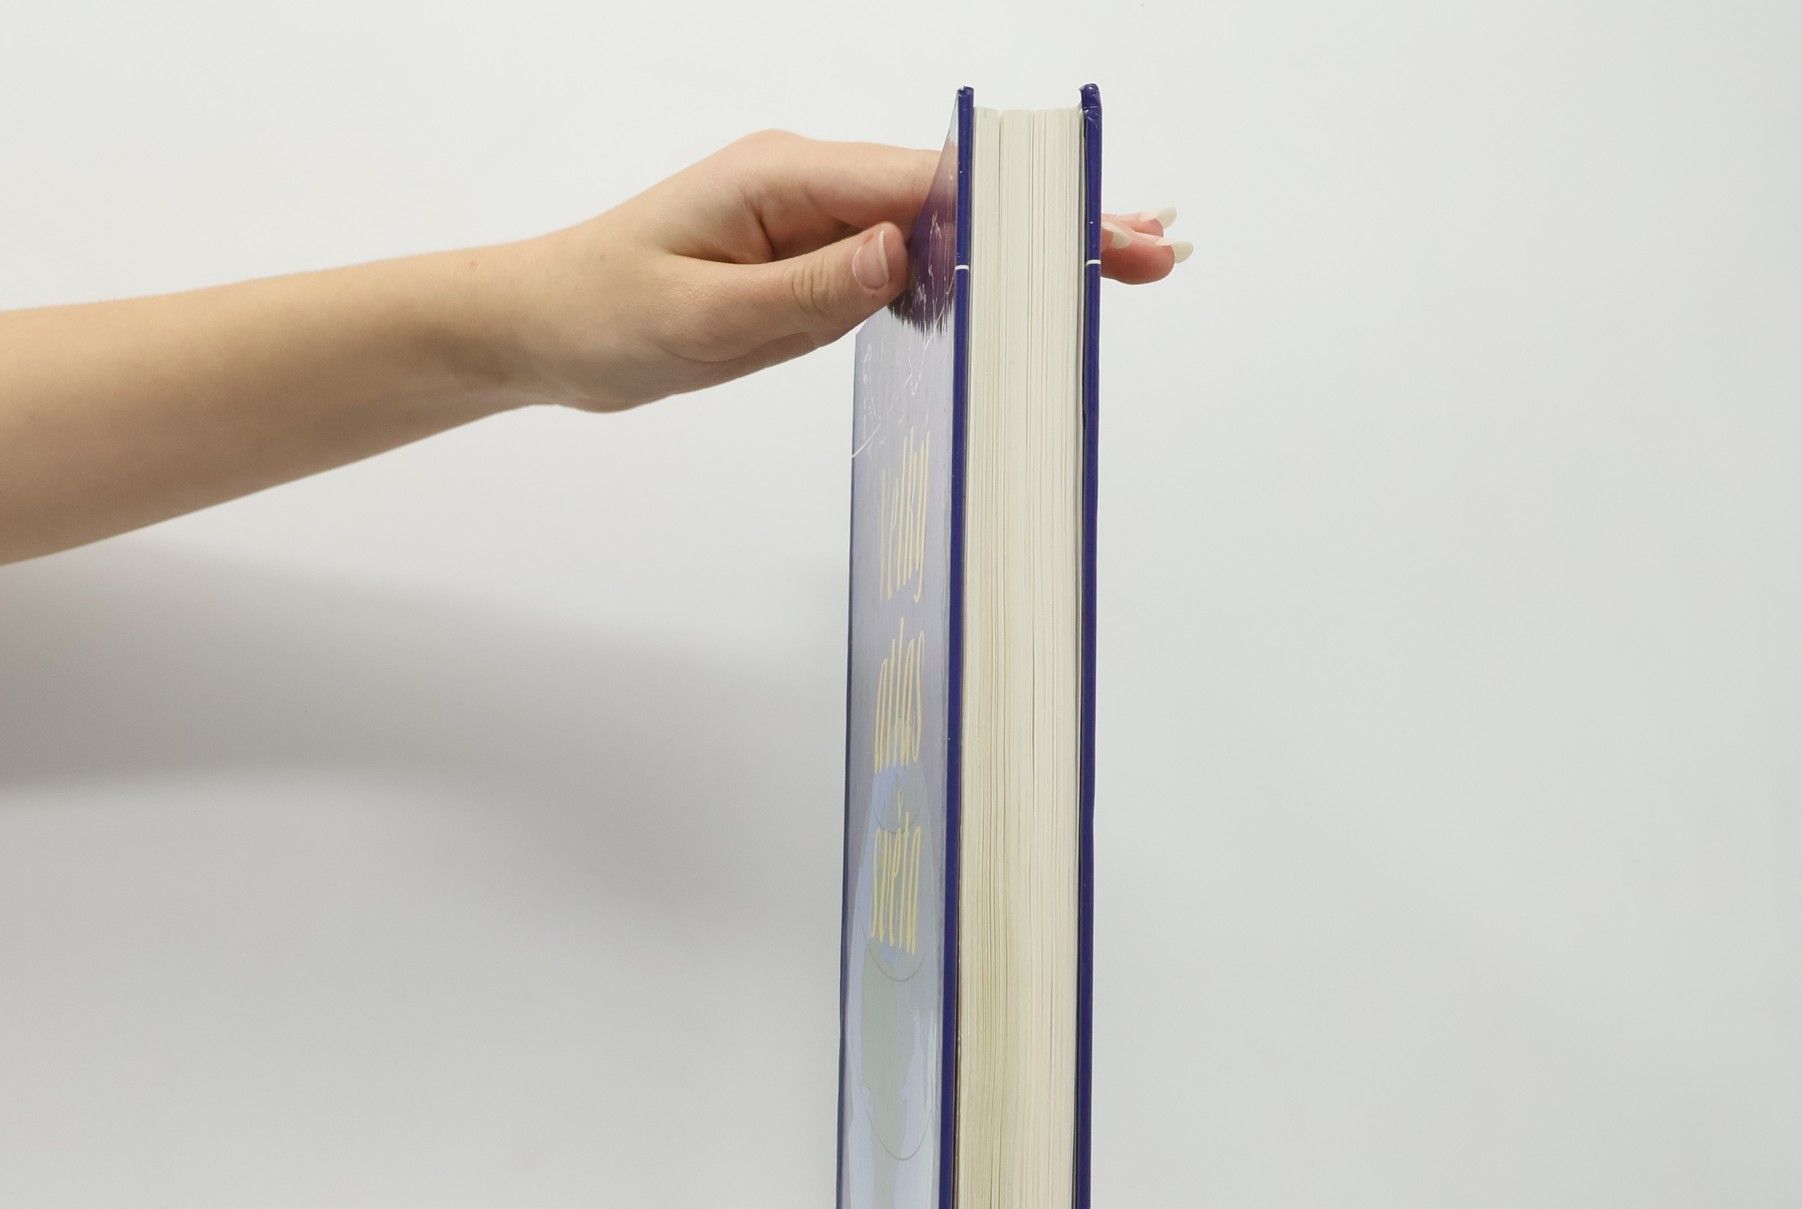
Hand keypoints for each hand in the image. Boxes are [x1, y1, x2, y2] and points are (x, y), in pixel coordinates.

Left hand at [498, 131, 1186, 413]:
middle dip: (1053, 226)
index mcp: (787, 179)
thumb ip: (810, 288)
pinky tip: (1019, 292)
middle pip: (956, 198)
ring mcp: (813, 218)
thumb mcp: (706, 320)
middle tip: (1149, 246)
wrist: (542, 325)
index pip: (931, 189)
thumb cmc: (605, 317)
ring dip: (1024, 251)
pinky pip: (903, 261)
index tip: (1099, 232)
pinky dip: (970, 275)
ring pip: (940, 228)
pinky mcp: (810, 256)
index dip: (1026, 215)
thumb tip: (905, 252)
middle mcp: (810, 184)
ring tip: (1114, 266)